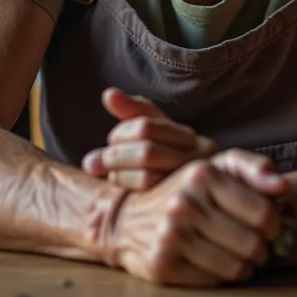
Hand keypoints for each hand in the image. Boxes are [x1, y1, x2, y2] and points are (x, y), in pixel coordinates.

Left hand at [81, 88, 215, 189]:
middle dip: (116, 155)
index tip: (111, 139)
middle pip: (146, 151)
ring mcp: (189, 183)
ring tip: (109, 173)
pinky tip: (118, 187)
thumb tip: (108, 94)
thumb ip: (132, 111)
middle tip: (99, 160)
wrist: (184, 200)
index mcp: (189, 137)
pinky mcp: (176, 202)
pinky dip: (125, 186)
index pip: (146, 127)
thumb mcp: (152, 132)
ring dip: (117, 172)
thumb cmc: (162, 160)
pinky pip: (145, 192)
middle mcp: (197, 160)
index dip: (121, 132)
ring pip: (146, 175)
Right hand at [108, 149, 287, 286]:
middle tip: (256, 248)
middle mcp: (184, 202)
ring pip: (234, 267)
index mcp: (202, 173)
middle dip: (261, 251)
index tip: (270, 230)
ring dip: (245, 267)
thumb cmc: (185, 191)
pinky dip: (220, 277)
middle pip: (251, 244)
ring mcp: (170, 234)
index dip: (275, 227)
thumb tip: (283, 185)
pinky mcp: (161, 264)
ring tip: (241, 259)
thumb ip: (252, 169)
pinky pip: (212, 281)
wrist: (127, 217)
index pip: (263, 213)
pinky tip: (215, 265)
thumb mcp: (215, 168)